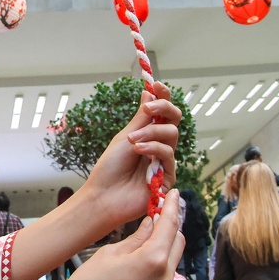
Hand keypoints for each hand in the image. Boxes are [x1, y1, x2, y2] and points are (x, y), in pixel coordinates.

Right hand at [41, 190, 185, 279]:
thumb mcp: (111, 252)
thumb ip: (137, 237)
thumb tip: (152, 224)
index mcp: (153, 260)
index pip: (169, 225)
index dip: (171, 207)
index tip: (173, 195)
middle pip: (177, 245)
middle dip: (169, 230)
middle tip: (157, 220)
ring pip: (171, 267)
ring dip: (161, 255)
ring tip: (139, 254)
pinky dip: (155, 278)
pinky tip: (135, 279)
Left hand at [81, 83, 181, 230]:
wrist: (104, 195)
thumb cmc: (110, 168)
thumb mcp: (124, 137)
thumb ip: (140, 117)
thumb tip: (148, 92)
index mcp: (148, 134)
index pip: (162, 112)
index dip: (163, 96)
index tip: (156, 84)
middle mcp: (159, 145)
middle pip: (174, 119)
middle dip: (164, 108)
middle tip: (149, 108)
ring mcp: (164, 160)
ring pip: (171, 134)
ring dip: (151, 133)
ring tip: (132, 141)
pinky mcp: (168, 176)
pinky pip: (168, 153)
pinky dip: (153, 148)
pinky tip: (138, 150)